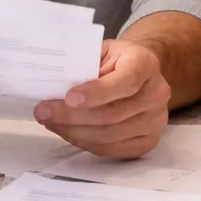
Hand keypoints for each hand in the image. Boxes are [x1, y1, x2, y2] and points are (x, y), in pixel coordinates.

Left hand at [33, 38, 170, 158]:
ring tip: (51, 122)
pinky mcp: (148, 141)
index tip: (68, 98)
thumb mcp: (101, 50)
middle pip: (113, 114)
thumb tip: (52, 84)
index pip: (125, 81)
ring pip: (110, 136)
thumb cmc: (115, 60)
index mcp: (146, 63)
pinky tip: (69, 132)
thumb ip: (84, 64)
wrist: (139, 74)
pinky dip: (86, 143)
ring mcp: (156, 120)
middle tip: (43, 112)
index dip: (96, 93)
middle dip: (72, 116)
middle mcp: (157, 93)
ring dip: (74, 132)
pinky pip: (113, 149)